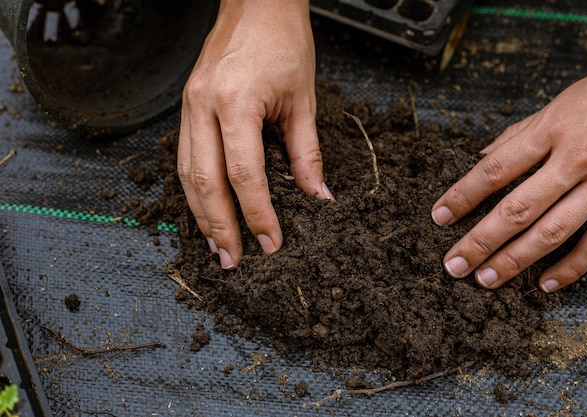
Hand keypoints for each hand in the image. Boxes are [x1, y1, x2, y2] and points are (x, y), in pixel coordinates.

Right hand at [177, 0, 332, 268]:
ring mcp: (188, 105)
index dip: (258, 215)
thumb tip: (317, 196)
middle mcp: (203, 106)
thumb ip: (307, 153)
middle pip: (204, 182)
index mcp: (236, 102)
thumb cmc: (283, 40)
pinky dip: (195, 189)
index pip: (244, 175)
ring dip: (201, 214)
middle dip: (220, 227)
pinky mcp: (186, 105)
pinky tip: (206, 209)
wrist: (257, 2)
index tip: (271, 243)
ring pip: (186, 173)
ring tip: (217, 245)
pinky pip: (185, 156)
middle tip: (232, 260)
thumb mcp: (303, 99)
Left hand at [432, 61, 586, 291]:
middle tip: (454, 264)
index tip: (439, 217)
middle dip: (481, 240)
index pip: (495, 170)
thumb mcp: (558, 104)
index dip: (463, 196)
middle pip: (518, 209)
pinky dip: (571, 268)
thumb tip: (482, 158)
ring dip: (515, 260)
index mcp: (553, 130)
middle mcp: (576, 160)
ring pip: (552, 232)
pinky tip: (544, 283)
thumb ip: (520, 134)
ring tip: (485, 278)